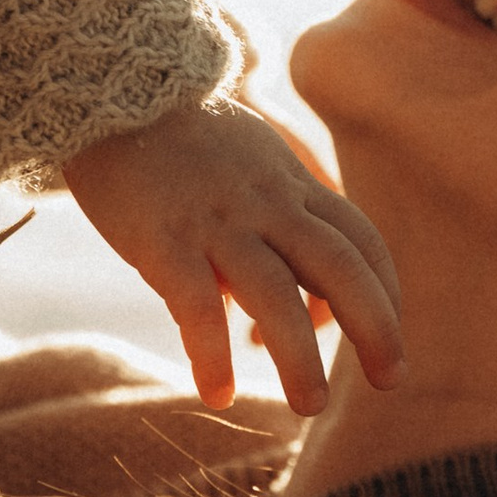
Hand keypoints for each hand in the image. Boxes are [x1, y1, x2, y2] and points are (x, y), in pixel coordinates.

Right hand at [59, 97, 402, 418]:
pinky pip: (197, 308)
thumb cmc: (176, 135)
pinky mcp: (163, 240)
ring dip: (300, 358)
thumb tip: (286, 290)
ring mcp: (217, 222)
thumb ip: (277, 209)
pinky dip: (211, 356)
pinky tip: (216, 394)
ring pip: (277, 297)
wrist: (105, 90)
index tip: (389, 340)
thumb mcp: (248, 156)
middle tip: (391, 380)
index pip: (362, 242)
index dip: (386, 294)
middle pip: (341, 268)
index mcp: (290, 184)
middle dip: (376, 327)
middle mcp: (266, 203)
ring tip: (310, 407)